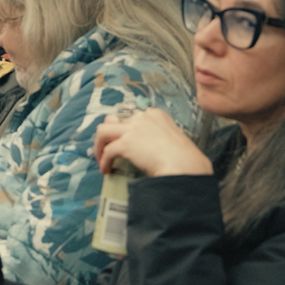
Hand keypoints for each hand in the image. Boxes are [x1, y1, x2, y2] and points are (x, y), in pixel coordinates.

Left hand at [92, 107, 209, 176]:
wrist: (185, 166)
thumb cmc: (185, 159)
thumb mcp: (172, 139)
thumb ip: (157, 138)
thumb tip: (145, 150)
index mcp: (156, 114)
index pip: (131, 117)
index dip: (123, 130)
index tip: (122, 142)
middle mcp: (142, 117)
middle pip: (113, 120)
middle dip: (107, 134)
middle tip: (106, 148)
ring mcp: (133, 129)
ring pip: (103, 131)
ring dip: (99, 145)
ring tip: (101, 159)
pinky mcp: (126, 143)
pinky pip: (107, 152)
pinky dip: (104, 162)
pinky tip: (106, 170)